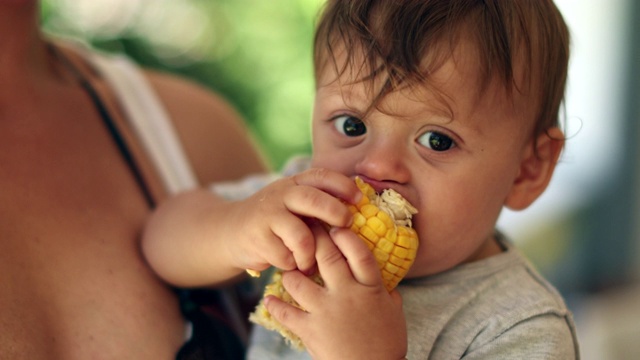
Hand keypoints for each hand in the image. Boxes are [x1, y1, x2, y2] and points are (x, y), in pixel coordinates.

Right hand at [227, 168, 360, 274]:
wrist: (230, 232)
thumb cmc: (274, 221)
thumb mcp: (293, 204)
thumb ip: (316, 203)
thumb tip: (355, 211)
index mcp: (293, 183)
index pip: (321, 176)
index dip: (343, 185)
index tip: (358, 199)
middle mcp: (280, 195)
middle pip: (313, 199)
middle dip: (335, 213)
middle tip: (345, 225)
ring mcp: (267, 215)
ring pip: (302, 236)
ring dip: (311, 254)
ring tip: (308, 261)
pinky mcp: (257, 238)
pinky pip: (286, 256)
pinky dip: (292, 264)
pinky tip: (288, 263)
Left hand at [264, 224, 407, 359]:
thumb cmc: (388, 345)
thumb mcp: (395, 314)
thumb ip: (388, 295)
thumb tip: (387, 284)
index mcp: (371, 288)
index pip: (358, 252)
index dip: (345, 236)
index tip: (335, 226)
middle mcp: (347, 293)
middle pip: (327, 256)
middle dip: (314, 238)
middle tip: (304, 228)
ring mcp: (326, 310)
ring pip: (299, 280)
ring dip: (290, 272)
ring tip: (287, 268)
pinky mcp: (310, 330)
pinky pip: (286, 313)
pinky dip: (275, 306)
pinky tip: (269, 300)